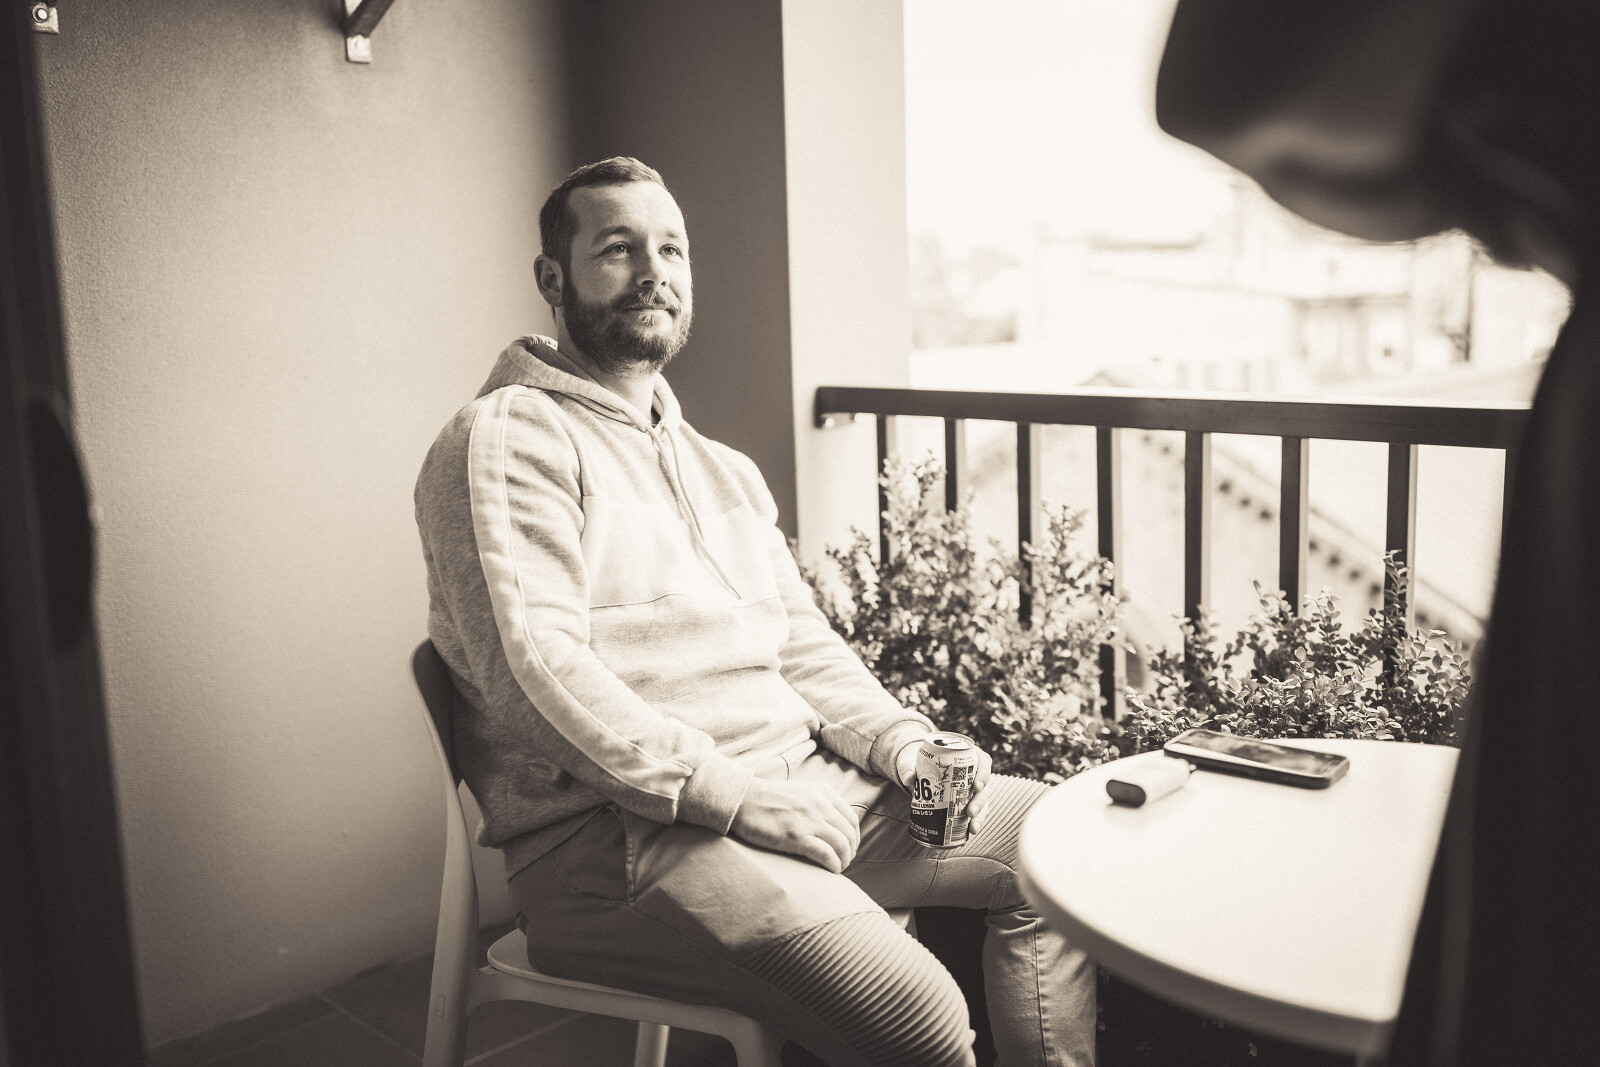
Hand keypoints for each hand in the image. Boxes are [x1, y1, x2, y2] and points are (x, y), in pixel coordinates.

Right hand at [730, 778, 861, 873]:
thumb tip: (832, 825)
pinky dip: (833, 865)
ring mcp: (810, 820)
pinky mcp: (796, 836)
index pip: (852, 820)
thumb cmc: (768, 800)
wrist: (742, 800)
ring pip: (842, 845)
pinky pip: (826, 854)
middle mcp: (821, 805)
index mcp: (824, 793)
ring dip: (844, 861)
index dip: (854, 839)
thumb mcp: (800, 792)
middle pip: (849, 835)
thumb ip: (818, 804)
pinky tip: (831, 871)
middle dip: (850, 853)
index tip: (848, 850)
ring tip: (838, 869)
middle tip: (843, 863)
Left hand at [895, 739, 994, 836]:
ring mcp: (973, 788)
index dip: (984, 774)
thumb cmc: (919, 761)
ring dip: (980, 816)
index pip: (983, 762)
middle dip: (980, 801)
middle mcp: (974, 772)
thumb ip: (908, 767)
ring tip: (972, 829)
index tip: (977, 786)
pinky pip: (976, 812)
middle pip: (985, 786)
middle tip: (971, 812)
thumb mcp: (912, 760)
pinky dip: (974, 822)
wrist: (917, 770)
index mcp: (967, 755)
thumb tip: (908, 779)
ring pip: (983, 802)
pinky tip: (970, 832)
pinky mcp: (968, 801)